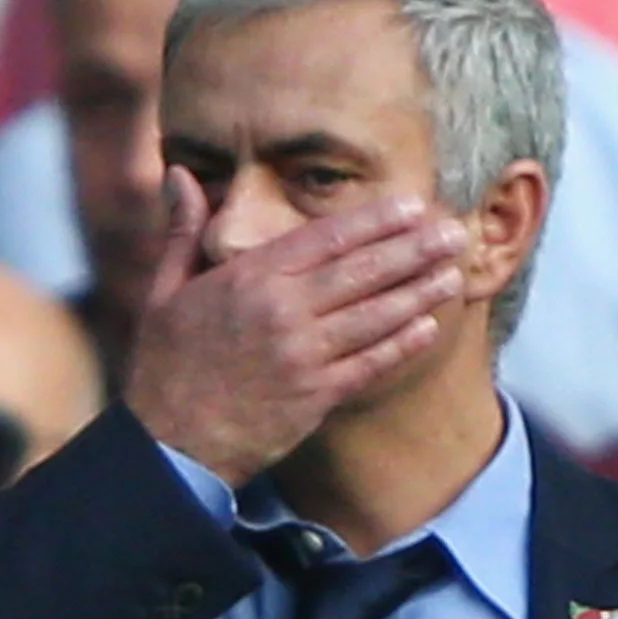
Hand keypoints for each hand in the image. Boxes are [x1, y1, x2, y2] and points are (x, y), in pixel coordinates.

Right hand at [122, 170, 470, 484]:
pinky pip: (369, 364)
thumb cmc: (165, 367)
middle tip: (453, 232)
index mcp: (250, 278)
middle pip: (363, 272)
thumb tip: (178, 173)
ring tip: (453, 273)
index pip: (326, 238)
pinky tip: (428, 327)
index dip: (375, 221)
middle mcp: (283, 311)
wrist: (169, 445)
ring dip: (419, 293)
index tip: (411, 206)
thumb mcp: (164, 290)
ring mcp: (303, 355)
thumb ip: (182, 230)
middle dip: (414, 250)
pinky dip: (402, 345)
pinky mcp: (315, 396)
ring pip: (375, 316)